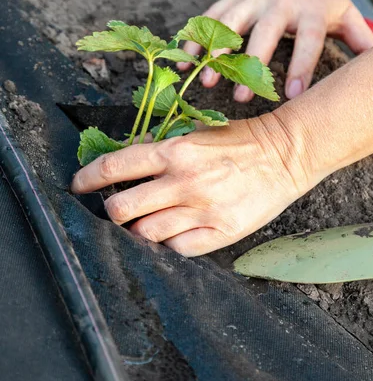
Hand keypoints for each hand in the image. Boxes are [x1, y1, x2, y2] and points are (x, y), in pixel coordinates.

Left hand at [71, 115, 309, 255]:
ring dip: (139, 230)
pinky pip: (178, 248)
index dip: (88, 178)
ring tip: (146, 223)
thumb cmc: (241, 141)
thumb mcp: (197, 131)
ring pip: (146, 233)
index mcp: (174, 151)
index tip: (79, 186)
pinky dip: (169, 243)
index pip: (115, 166)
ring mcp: (202, 209)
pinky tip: (174, 232)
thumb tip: (128, 161)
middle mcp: (183, 181)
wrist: (286, 154)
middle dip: (110, 212)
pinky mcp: (221, 231)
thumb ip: (161, 147)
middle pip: (122, 208)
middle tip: (115, 211)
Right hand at [178, 0, 372, 101]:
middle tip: (240, 96)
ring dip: (215, 49)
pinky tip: (183, 56)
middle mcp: (280, 3)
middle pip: (264, 33)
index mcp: (311, 10)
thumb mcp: (346, 11)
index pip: (307, 40)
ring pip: (230, 23)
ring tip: (204, 76)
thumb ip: (360, 39)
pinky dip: (194, 34)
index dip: (300, 66)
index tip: (291, 93)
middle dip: (251, 64)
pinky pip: (210, 16)